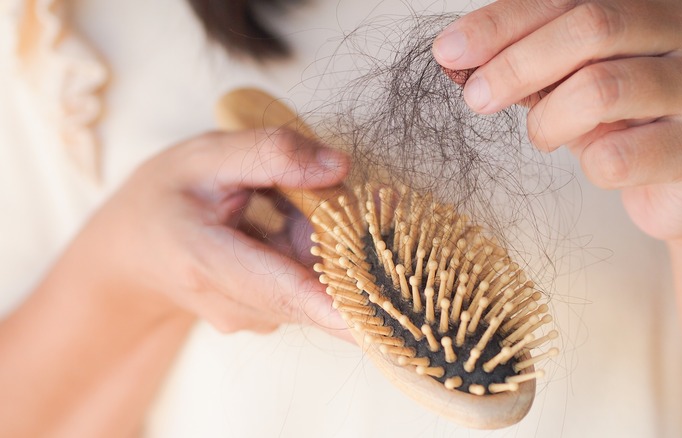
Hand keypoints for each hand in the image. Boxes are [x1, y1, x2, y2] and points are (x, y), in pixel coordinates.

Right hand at [71, 128, 351, 338]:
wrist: (135, 246)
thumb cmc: (168, 194)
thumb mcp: (207, 155)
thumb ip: (271, 154)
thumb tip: (339, 167)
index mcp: (205, 260)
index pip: (279, 288)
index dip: (332, 304)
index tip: (373, 320)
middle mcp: (233, 304)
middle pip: (314, 283)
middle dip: (347, 241)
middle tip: (356, 191)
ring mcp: (253, 317)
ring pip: (319, 284)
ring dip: (327, 241)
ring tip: (281, 200)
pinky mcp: (269, 316)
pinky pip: (313, 286)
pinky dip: (318, 251)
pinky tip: (284, 219)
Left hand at [433, 0, 681, 240]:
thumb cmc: (623, 124)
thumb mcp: (572, 80)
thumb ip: (529, 59)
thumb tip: (457, 54)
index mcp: (655, 2)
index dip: (501, 22)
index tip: (449, 51)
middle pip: (590, 27)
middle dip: (516, 64)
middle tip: (477, 98)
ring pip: (601, 89)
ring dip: (549, 120)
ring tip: (545, 135)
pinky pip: (620, 156)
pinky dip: (589, 166)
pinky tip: (597, 164)